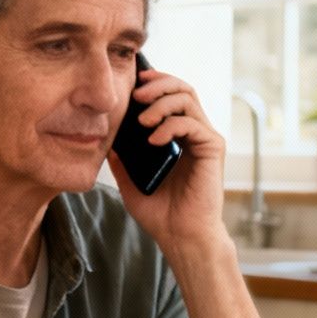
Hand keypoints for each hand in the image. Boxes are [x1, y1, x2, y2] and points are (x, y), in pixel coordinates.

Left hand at [109, 67, 228, 258]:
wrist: (181, 236)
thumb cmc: (160, 212)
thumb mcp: (129, 180)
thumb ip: (120, 158)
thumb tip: (103, 137)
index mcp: (177, 136)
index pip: (170, 95)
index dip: (154, 82)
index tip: (133, 81)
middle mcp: (194, 132)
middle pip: (182, 88)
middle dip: (158, 84)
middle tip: (136, 93)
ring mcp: (204, 139)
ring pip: (188, 98)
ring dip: (162, 102)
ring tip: (142, 120)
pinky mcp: (213, 149)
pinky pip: (192, 123)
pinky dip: (171, 126)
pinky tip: (154, 140)